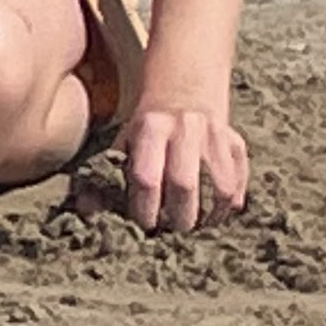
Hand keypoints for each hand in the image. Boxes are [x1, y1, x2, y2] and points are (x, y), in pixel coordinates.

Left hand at [115, 97, 248, 232]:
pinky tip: (215, 214)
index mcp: (150, 127)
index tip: (144, 225)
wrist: (184, 94)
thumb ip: (104, 176)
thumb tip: (85, 212)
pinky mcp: (237, 143)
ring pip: (221, 188)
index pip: (146, 177)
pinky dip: (230, 205)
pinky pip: (240, 184)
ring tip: (196, 226)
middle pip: (185, 184)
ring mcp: (216, 135)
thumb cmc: (147, 130)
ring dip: (210, 216)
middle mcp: (185, 128)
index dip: (144, 208)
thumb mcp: (124, 143)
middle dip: (178, 217)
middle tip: (173, 230)